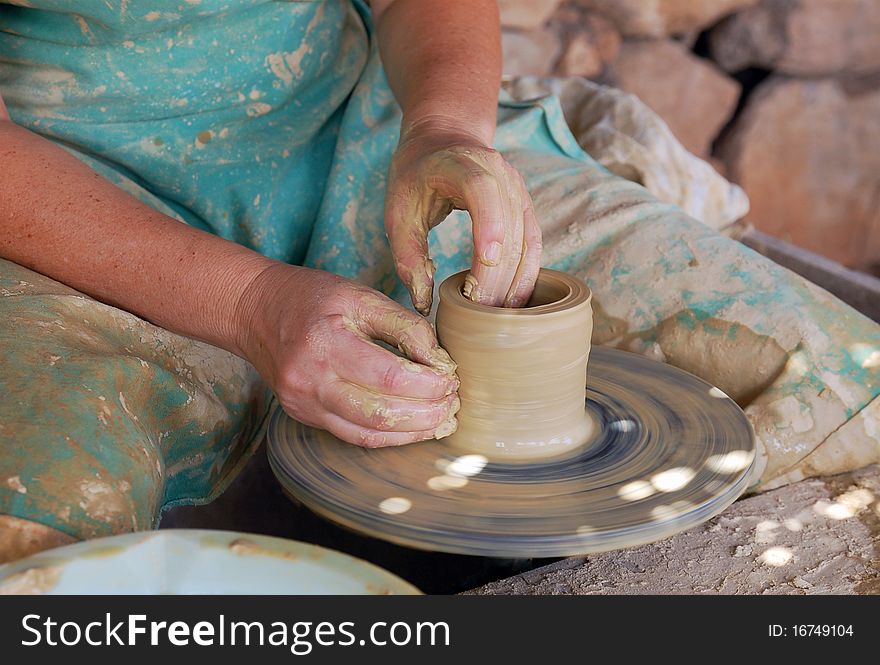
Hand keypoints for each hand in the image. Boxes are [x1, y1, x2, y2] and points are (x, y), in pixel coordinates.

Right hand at [236, 263, 459, 446]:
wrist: (255, 310)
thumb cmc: (312, 298)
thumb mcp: (360, 296)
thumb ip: (404, 325)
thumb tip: (440, 360)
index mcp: (325, 343)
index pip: (389, 376)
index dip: (428, 384)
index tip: (452, 378)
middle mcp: (310, 380)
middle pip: (379, 413)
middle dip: (426, 413)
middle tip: (454, 404)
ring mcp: (303, 403)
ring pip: (367, 433)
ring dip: (411, 432)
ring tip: (441, 420)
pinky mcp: (304, 415)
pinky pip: (352, 435)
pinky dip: (388, 436)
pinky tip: (413, 427)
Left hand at [385, 122, 541, 314]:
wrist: (444, 139)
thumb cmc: (416, 176)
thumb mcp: (397, 211)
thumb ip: (407, 255)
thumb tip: (424, 302)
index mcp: (461, 164)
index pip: (482, 191)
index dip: (489, 225)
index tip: (486, 263)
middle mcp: (498, 172)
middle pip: (508, 227)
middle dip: (496, 274)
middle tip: (479, 313)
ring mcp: (517, 189)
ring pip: (526, 240)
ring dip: (515, 281)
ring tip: (497, 315)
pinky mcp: (525, 206)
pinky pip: (534, 243)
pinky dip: (527, 274)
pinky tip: (516, 301)